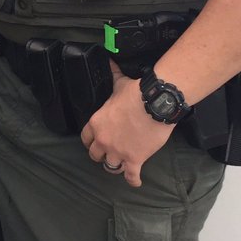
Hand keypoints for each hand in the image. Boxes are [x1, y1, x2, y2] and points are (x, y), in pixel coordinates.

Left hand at [79, 61, 173, 187]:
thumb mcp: (118, 82)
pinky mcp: (134, 159)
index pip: (85, 139)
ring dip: (115, 166)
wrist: (154, 102)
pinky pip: (130, 175)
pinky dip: (133, 179)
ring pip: (110, 167)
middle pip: (95, 155)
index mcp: (96, 123)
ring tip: (120, 165)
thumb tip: (108, 58)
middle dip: (101, 154)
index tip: (95, 142)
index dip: (90, 141)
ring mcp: (118, 152)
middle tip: (109, 153)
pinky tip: (135, 181)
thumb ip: (111, 74)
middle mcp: (104, 140)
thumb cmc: (135, 92)